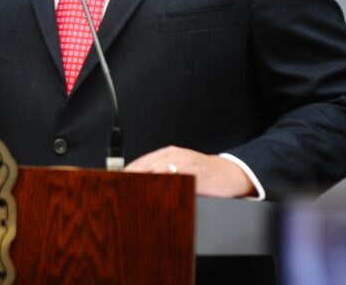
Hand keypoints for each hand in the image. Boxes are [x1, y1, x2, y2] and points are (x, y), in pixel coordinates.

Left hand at [125, 146, 256, 197]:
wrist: (229, 172)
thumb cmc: (203, 173)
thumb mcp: (181, 168)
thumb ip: (163, 173)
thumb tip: (141, 185)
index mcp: (168, 154)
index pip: (143, 161)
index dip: (129, 171)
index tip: (116, 181)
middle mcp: (175, 155)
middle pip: (147, 164)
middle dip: (133, 175)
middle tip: (119, 187)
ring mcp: (186, 163)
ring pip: (160, 170)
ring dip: (146, 179)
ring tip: (132, 189)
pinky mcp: (196, 173)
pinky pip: (178, 178)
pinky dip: (167, 184)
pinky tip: (157, 191)